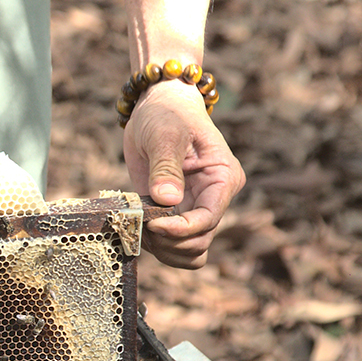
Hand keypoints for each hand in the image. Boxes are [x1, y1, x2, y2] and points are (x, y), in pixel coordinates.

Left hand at [122, 80, 244, 267]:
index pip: (208, 219)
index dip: (180, 229)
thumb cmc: (167, 113)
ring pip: (189, 252)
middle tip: (141, 223)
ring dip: (163, 249)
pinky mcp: (175, 214)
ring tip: (139, 225)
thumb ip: (166, 167)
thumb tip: (167, 200)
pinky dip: (156, 246)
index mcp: (223, 178)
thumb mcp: (165, 134)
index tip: (152, 223)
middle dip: (169, 241)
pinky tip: (139, 227)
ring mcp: (195, 209)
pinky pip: (173, 246)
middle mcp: (214, 199)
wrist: (157, 108)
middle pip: (199, 242)